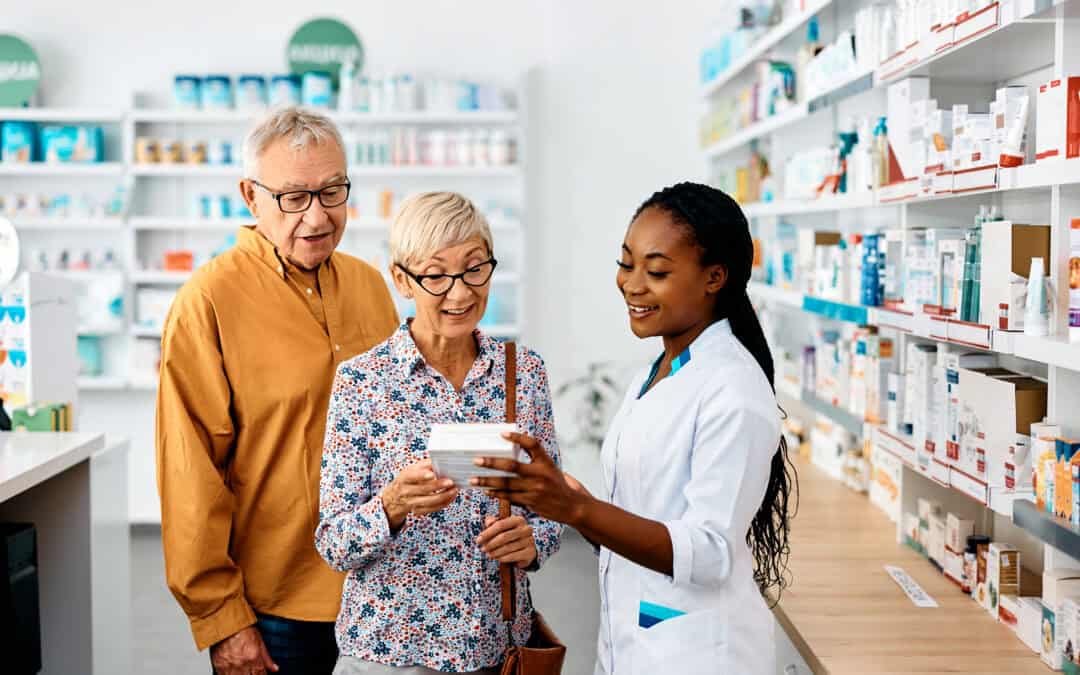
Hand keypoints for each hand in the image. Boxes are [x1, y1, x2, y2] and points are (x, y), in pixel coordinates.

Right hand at [210, 626, 277, 674]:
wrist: (227, 624)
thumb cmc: (243, 630)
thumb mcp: (260, 642)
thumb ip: (267, 658)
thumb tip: (275, 669)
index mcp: (253, 657)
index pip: (260, 674)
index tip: (261, 673)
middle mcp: (242, 663)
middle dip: (252, 674)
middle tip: (251, 670)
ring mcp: (229, 665)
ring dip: (241, 674)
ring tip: (243, 670)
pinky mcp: (219, 665)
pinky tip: (233, 671)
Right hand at [381, 459, 458, 531]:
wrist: (395, 497)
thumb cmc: (408, 479)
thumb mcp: (412, 469)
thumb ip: (425, 465)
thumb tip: (440, 461)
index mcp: (404, 478)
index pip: (411, 476)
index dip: (421, 476)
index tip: (432, 474)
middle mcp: (406, 491)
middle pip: (423, 489)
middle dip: (438, 486)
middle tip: (450, 482)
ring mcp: (411, 503)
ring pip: (429, 501)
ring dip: (444, 496)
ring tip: (454, 490)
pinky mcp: (417, 511)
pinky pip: (432, 509)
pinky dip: (443, 503)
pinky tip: (450, 497)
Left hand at [472, 432, 590, 525]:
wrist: (571, 506)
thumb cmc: (556, 484)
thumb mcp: (549, 467)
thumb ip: (534, 458)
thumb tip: (512, 446)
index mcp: (546, 461)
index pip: (532, 444)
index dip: (518, 438)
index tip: (502, 434)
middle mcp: (541, 474)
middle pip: (512, 466)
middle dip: (492, 463)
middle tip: (476, 460)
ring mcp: (535, 489)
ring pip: (507, 484)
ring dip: (488, 482)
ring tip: (474, 480)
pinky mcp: (531, 502)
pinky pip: (510, 497)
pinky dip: (497, 493)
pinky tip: (487, 491)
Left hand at [477, 515, 536, 568]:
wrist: (525, 547)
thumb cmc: (509, 534)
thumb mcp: (501, 526)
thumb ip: (493, 522)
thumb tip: (489, 523)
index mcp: (518, 519)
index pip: (500, 525)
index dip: (488, 533)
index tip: (478, 540)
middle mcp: (526, 529)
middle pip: (504, 536)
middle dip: (491, 544)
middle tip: (482, 549)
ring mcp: (530, 541)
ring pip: (508, 547)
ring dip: (496, 552)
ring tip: (489, 554)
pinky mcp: (530, 552)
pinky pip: (514, 556)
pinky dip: (504, 558)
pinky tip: (498, 558)